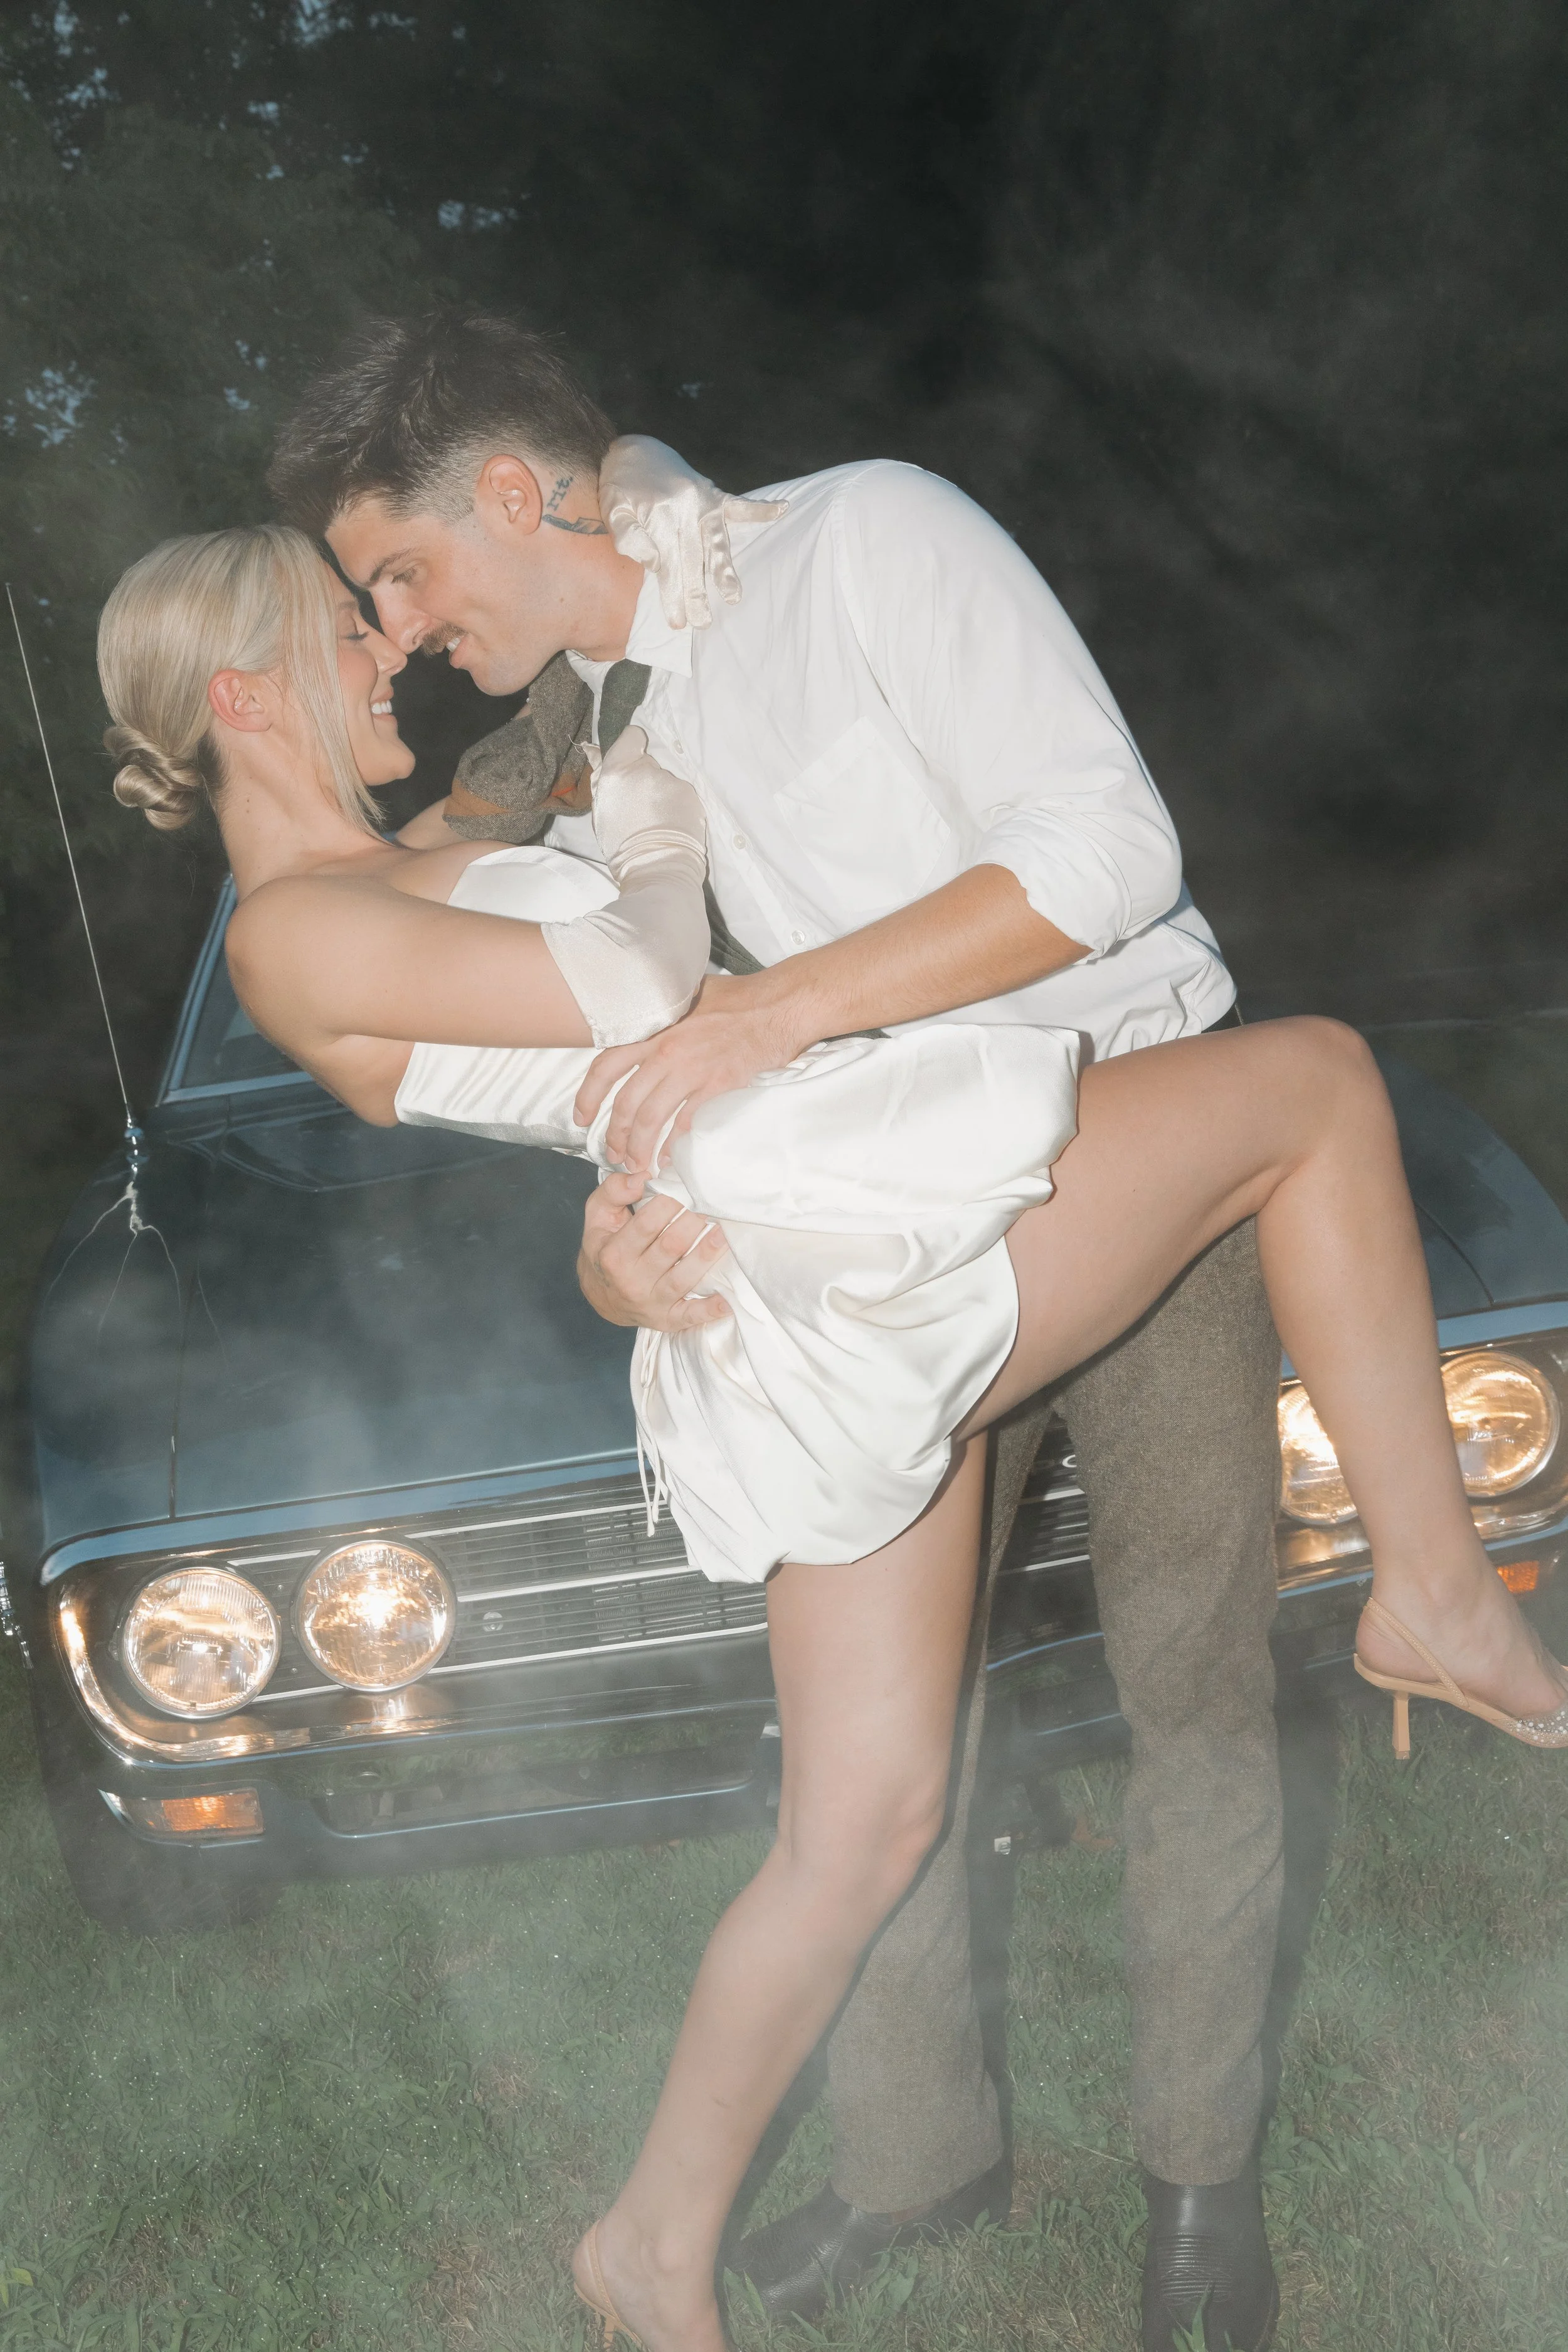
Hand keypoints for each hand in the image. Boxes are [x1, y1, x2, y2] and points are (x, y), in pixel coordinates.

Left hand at [574, 973, 809, 1173]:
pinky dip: (672, 1145)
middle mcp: (665, 1048)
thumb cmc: (736, 998)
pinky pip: (684, 1122)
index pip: (606, 1065)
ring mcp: (690, 1067)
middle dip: (615, 1134)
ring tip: (636, 1164)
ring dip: (639, 1147)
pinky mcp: (715, 1084)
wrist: (777, 1005)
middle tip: (612, 1153)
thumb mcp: (685, 995)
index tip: (581, 1117)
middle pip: (625, 1101)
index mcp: (653, 1026)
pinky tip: (667, 1157)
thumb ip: (659, 1016)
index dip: (589, 1096)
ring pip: (650, 1117)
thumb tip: (639, 1032)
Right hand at [577, 1170, 730, 1332]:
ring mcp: (651, 1302)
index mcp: (614, 1253)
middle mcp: (631, 1280)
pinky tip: (726, 1300)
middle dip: (693, 1223)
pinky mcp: (666, 1319)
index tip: (687, 1186)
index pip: (646, 1224)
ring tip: (724, 1233)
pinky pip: (689, 1316)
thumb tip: (642, 1177)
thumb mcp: (598, 1216)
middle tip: (711, 1203)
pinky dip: (708, 1310)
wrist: (600, 1296)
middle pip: (670, 1248)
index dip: (670, 1203)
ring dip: (707, 1255)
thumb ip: (614, 1191)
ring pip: (684, 1277)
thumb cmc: (604, 1248)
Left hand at [599, 435, 787, 629]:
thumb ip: (628, 536)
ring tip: (733, 595)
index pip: (668, 564)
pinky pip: (739, 504)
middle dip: (697, 594)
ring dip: (725, 569)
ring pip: (717, 541)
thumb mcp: (612, 509)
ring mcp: (703, 502)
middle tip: (702, 623)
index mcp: (659, 517)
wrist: (635, 450)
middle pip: (694, 560)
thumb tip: (651, 561)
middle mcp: (685, 510)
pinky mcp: (714, 494)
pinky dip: (760, 508)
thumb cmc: (621, 486)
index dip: (672, 594)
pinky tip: (783, 509)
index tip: (677, 622)